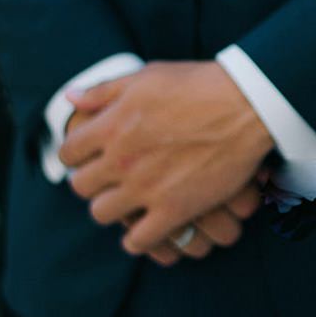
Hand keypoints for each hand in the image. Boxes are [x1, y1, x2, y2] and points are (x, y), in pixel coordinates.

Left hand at [59, 61, 273, 257]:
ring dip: (112, 209)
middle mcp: (121, 160)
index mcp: (110, 126)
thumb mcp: (146, 76)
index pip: (68, 153)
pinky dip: (138, 239)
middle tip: (112, 179)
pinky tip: (146, 230)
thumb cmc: (199, 84)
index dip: (77, 156)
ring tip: (129, 203)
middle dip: (93, 182)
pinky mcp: (175, 209)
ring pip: (102, 214)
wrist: (246, 104)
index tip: (91, 157)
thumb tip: (71, 98)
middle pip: (81, 186)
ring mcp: (146, 187)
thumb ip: (104, 90)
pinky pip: (139, 240)